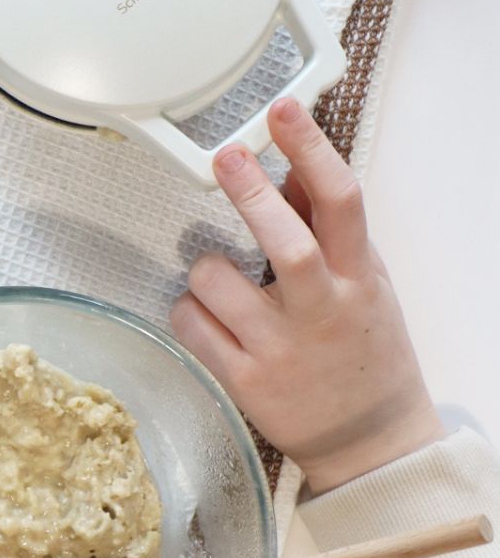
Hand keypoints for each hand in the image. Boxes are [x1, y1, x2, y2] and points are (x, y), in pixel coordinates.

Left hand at [170, 97, 443, 493]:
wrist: (372, 445)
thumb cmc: (366, 352)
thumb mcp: (366, 284)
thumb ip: (328, 230)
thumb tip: (291, 170)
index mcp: (359, 279)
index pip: (340, 202)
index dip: (311, 149)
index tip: (282, 112)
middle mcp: (323, 311)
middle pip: (285, 241)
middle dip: (251, 192)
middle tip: (225, 156)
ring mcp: (281, 349)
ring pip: (218, 283)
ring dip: (203, 267)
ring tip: (215, 278)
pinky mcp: (245, 382)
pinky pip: (192, 326)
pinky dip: (186, 310)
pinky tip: (203, 315)